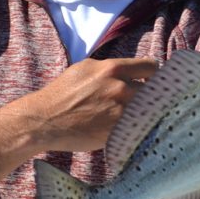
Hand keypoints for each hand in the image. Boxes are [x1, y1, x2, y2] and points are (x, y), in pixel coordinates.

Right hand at [26, 56, 158, 152]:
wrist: (45, 120)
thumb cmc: (61, 94)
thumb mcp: (85, 69)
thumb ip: (109, 69)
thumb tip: (128, 71)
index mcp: (113, 68)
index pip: (151, 66)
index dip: (154, 75)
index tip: (152, 82)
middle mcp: (121, 88)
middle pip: (154, 91)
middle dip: (150, 96)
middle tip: (145, 103)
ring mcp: (120, 111)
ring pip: (147, 111)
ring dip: (144, 114)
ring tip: (138, 118)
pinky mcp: (117, 131)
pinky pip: (136, 128)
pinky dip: (136, 129)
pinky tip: (129, 130)